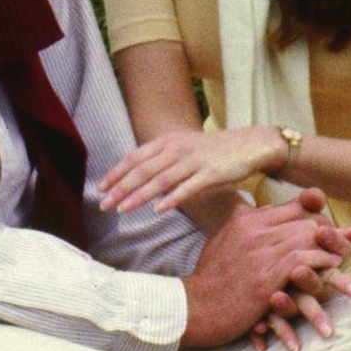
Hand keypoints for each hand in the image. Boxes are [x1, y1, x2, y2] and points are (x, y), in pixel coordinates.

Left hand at [101, 127, 287, 213]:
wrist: (250, 145)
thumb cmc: (214, 150)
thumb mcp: (184, 147)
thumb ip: (162, 159)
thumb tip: (138, 177)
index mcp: (168, 141)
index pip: (135, 157)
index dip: (116, 173)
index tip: (100, 188)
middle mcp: (177, 148)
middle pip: (143, 170)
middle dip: (120, 188)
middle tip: (104, 205)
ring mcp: (194, 160)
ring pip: (160, 180)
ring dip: (138, 196)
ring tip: (122, 209)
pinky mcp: (211, 173)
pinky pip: (187, 188)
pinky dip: (171, 199)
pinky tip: (158, 210)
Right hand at [180, 189, 350, 347]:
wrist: (194, 307)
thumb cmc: (209, 278)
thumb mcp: (223, 241)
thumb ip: (242, 224)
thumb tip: (255, 210)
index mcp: (245, 218)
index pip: (292, 206)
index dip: (316, 214)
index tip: (330, 227)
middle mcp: (254, 229)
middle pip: (305, 220)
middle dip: (329, 232)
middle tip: (346, 243)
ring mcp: (261, 252)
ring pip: (308, 237)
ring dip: (331, 248)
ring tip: (345, 258)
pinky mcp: (267, 276)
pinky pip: (304, 260)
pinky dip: (322, 263)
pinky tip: (333, 270)